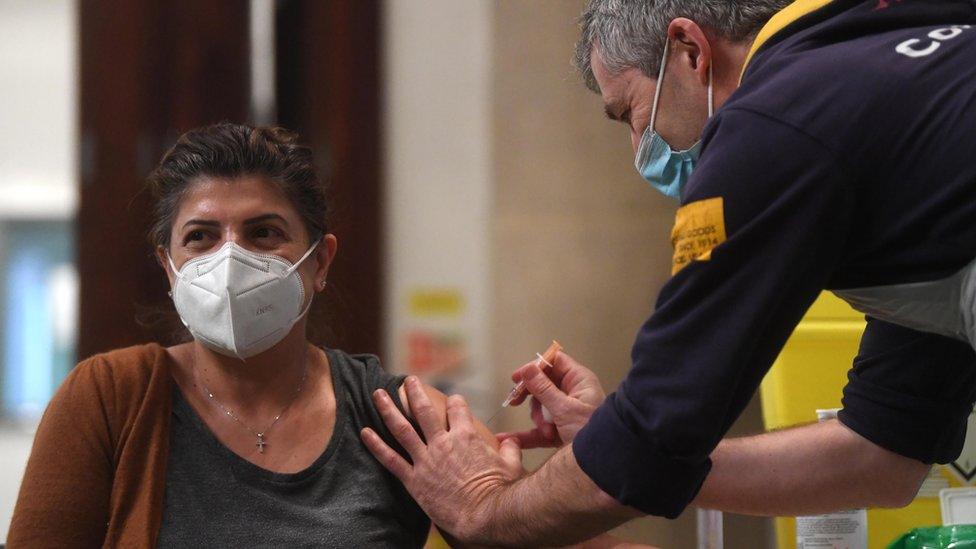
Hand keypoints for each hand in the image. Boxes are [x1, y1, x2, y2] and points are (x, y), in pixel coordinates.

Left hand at [360, 376, 523, 542]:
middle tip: (407, 380)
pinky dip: (376, 445)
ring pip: (402, 428)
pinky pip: (390, 459)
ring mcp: (426, 460)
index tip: (452, 399)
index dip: (455, 401)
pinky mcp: (414, 479)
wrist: (482, 515)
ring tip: (377, 394)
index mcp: (466, 436)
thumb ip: (510, 449)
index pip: (458, 408)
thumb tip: (512, 442)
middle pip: (424, 410)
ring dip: (388, 409)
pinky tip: (364, 432)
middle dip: (414, 392)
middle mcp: (443, 442)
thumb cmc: (500, 491)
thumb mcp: (511, 465)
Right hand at [497, 351, 605, 447]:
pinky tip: (508, 439)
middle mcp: (573, 393)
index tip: (517, 378)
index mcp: (579, 381)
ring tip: (546, 431)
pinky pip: (540, 428)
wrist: (603, 464)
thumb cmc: (590, 431)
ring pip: (541, 407)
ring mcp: (566, 413)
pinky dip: (528, 433)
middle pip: (544, 385)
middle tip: (515, 402)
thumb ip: (544, 389)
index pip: (554, 363)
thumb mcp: (565, 409)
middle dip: (533, 398)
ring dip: (538, 419)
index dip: (535, 367)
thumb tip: (527, 369)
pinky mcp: (561, 431)